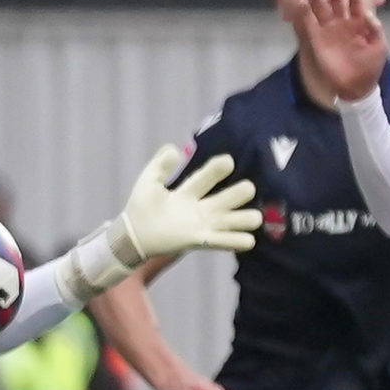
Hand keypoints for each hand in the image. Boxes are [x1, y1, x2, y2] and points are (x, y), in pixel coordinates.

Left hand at [117, 146, 261, 258]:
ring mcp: (202, 224)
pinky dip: (235, 241)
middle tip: (249, 188)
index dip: (217, 169)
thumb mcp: (149, 181)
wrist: (133, 234)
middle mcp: (201, 207)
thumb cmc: (142, 206)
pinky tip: (249, 241)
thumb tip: (174, 149)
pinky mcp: (199, 240)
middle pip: (225, 198)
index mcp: (190, 190)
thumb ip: (160, 165)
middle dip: (238, 193)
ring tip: (256, 218)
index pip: (206, 177)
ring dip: (243, 219)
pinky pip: (220, 241)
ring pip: (228, 220)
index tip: (228, 161)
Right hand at [294, 0, 389, 101]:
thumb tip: (368, 13)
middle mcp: (343, 23)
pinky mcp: (317, 40)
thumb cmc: (371, 66)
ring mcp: (329, 30)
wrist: (357, 86)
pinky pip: (310, 24)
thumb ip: (375, 29)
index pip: (355, 2)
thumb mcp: (380, 47)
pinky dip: (305, 13)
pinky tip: (302, 2)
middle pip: (336, 1)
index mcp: (359, 23)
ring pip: (322, 9)